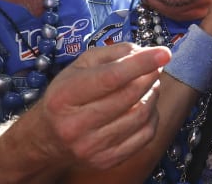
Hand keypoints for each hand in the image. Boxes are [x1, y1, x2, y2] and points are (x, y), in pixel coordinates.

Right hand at [31, 42, 170, 169]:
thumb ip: (113, 53)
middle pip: (129, 96)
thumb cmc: (67, 95)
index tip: (163, 53)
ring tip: (148, 85)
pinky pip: (145, 136)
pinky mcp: (106, 160)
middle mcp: (74, 125)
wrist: (49, 137)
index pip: (111, 77)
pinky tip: (144, 105)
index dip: (141, 63)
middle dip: (149, 76)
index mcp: (65, 97)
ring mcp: (90, 146)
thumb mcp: (80, 66)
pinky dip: (152, 117)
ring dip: (153, 94)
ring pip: (140, 115)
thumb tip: (145, 51)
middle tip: (154, 66)